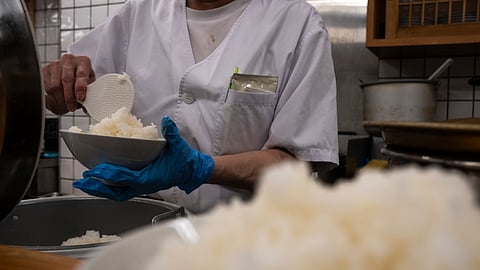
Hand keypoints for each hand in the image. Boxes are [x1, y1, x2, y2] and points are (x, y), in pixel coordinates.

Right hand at [42, 54, 95, 113]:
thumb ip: (89, 91)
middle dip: (69, 97)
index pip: (81, 74)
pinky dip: (53, 97)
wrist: (73, 71)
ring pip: (55, 85)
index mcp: (83, 61)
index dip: (80, 88)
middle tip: (72, 107)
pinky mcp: (45, 69)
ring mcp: (56, 64)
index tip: (80, 98)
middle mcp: (69, 60)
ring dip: (61, 99)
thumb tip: (87, 103)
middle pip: (66, 80)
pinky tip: (59, 100)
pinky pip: (47, 86)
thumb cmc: (83, 78)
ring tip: (66, 105)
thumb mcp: (90, 83)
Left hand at [73, 116, 214, 200]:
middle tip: (81, 181)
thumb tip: (166, 121)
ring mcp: (141, 187)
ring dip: (99, 189)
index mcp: (150, 178)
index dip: (109, 175)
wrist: (191, 171)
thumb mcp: (179, 146)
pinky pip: (120, 190)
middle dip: (97, 187)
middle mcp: (143, 185)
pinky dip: (108, 187)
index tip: (95, 170)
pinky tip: (99, 181)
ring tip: (85, 183)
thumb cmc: (185, 161)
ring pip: (116, 193)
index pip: (125, 178)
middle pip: (115, 191)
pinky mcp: (140, 185)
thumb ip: (172, 133)